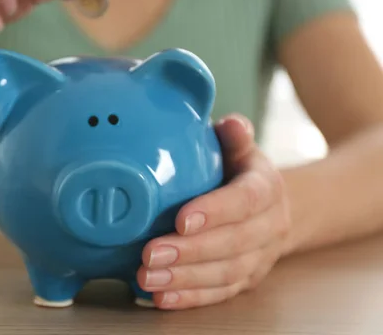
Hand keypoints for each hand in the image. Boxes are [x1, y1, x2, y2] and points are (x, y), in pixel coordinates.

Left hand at [137, 114, 291, 309]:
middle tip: (150, 254)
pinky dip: (190, 297)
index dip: (216, 212)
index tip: (181, 220)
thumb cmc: (243, 172)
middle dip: (190, 252)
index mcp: (266, 189)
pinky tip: (160, 297)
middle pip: (233, 244)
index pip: (245, 201)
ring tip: (147, 277)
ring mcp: (260, 257)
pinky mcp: (246, 280)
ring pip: (226, 273)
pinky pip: (221, 293)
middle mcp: (270, 226)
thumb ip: (235, 136)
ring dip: (185, 279)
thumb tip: (229, 122)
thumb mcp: (241, 148)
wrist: (272, 207)